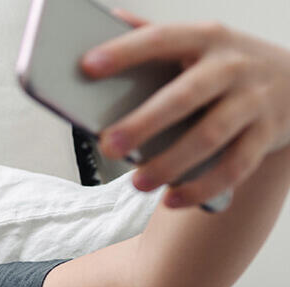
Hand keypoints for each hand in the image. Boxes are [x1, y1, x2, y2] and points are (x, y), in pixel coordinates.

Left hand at [81, 8, 289, 207]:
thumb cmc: (227, 63)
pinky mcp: (268, 133)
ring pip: (210, 136)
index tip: (86, 66)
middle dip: (144, 123)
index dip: (124, 52)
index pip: (160, 39)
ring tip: (138, 183)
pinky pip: (236, 167)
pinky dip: (203, 187)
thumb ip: (155, 33)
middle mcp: (232, 66)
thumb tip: (108, 17)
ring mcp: (253, 100)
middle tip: (108, 146)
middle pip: (184, 96)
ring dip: (171, 163)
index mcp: (207, 38)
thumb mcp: (200, 40)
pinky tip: (173, 199)